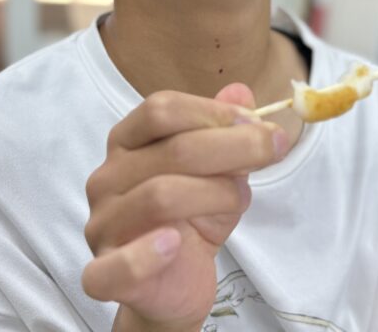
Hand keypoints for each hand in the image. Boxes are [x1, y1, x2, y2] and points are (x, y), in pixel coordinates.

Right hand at [81, 84, 287, 330]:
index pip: (160, 109)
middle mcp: (107, 178)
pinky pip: (118, 265)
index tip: (258, 121)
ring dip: (215, 194)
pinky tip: (176, 244)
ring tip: (240, 199)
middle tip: (275, 147)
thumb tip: (241, 91)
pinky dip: (148, 254)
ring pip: (160, 196)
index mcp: (127, 143)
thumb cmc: (193, 220)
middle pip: (171, 149)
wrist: (176, 285)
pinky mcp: (103, 274)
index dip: (212, 111)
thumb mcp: (219, 172)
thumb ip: (226, 132)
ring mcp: (101, 225)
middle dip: (234, 145)